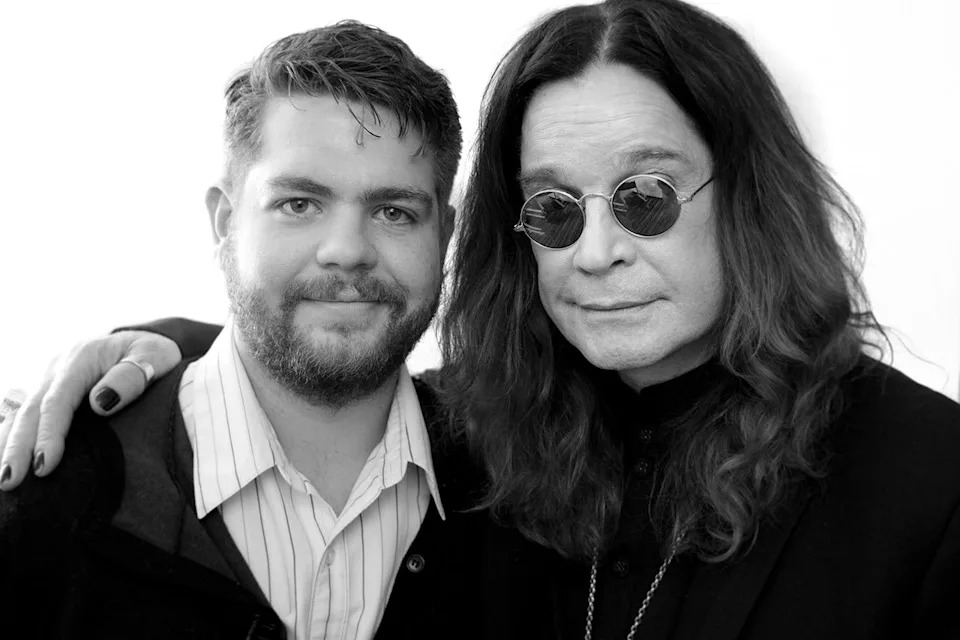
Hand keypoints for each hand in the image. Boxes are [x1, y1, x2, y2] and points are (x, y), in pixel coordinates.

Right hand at [0, 331, 181, 489]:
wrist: (145, 342)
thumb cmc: (154, 353)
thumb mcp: (155, 357)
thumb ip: (131, 378)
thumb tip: (100, 403)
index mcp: (82, 359)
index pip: (58, 400)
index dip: (49, 434)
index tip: (45, 465)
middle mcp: (58, 367)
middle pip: (32, 409)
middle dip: (18, 447)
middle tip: (10, 481)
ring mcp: (50, 378)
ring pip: (22, 413)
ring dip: (9, 445)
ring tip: (4, 479)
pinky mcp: (49, 389)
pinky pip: (25, 413)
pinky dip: (12, 435)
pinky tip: (4, 458)